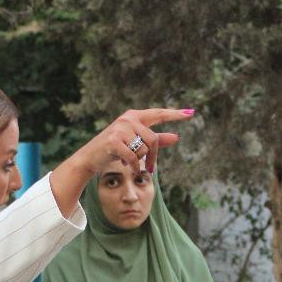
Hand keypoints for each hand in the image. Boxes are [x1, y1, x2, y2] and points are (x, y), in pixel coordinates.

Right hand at [70, 108, 193, 175]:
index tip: (191, 113)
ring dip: (139, 160)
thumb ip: (157, 140)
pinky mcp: (114, 141)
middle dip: (153, 157)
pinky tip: (128, 167)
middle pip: (153, 140)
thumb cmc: (115, 149)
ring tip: (129, 161)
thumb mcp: (136, 143)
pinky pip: (134, 158)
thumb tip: (177, 137)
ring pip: (143, 150)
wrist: (91, 157)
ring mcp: (120, 128)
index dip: (175, 114)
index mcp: (135, 116)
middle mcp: (128, 119)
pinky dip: (133, 166)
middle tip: (150, 168)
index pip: (158, 114)